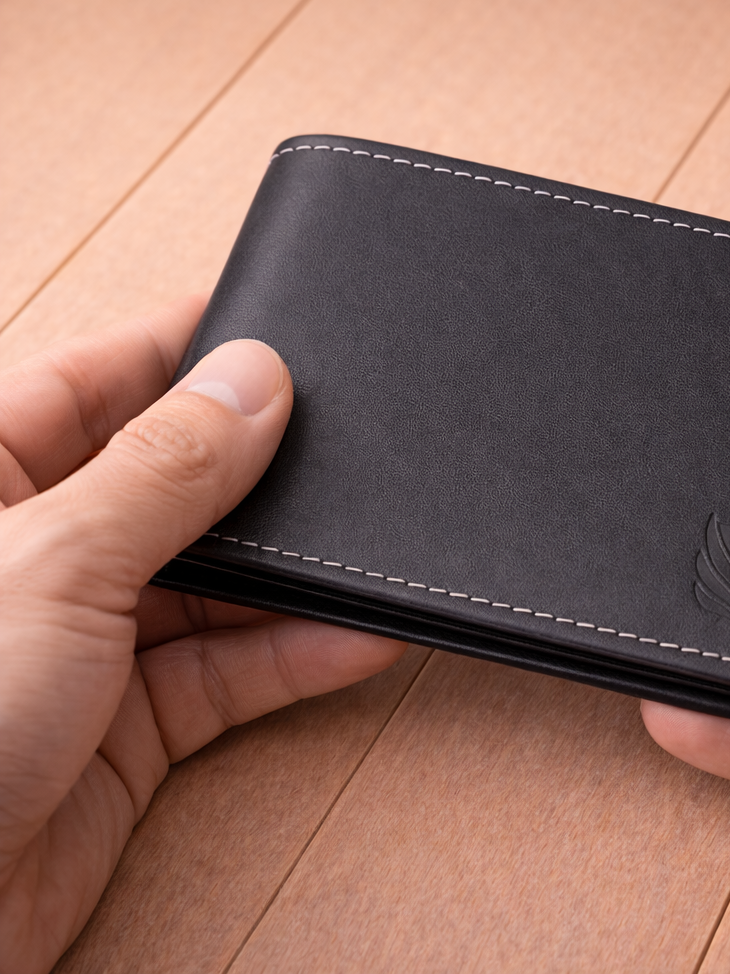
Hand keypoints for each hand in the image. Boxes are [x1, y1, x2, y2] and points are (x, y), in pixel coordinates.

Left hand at [0, 297, 405, 973]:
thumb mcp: (53, 564)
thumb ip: (161, 471)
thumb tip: (253, 382)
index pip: (97, 381)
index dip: (184, 352)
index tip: (272, 330)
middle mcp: (37, 555)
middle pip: (172, 483)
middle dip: (257, 471)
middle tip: (341, 443)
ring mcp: (85, 640)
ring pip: (214, 583)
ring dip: (292, 577)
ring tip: (366, 548)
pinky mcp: (129, 724)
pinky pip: (230, 672)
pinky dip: (296, 656)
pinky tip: (357, 635)